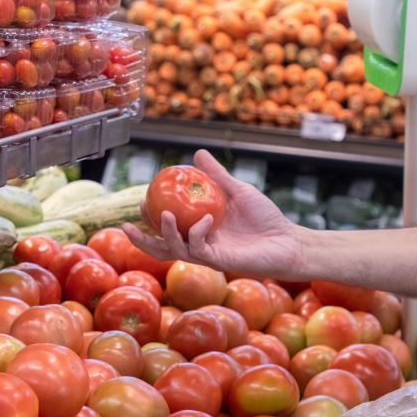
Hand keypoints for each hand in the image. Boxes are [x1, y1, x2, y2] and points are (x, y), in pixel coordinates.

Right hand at [122, 150, 307, 280]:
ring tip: (166, 217)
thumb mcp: (237, 190)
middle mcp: (199, 245)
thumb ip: (216, 176)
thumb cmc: (265, 218)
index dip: (150, 219)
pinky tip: (205, 221)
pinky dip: (199, 234)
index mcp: (198, 230)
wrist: (287, 240)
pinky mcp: (220, 262)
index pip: (167, 227)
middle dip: (141, 239)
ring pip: (176, 251)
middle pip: (161, 247)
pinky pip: (201, 249)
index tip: (143, 201)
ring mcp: (209, 255)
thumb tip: (197, 154)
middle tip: (129, 224)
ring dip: (167, 235)